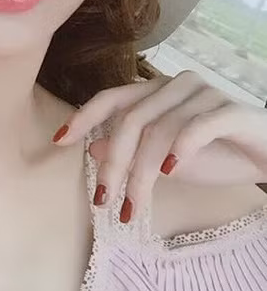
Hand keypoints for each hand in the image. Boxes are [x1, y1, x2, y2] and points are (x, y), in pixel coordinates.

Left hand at [51, 70, 266, 223]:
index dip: (83, 117)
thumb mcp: (163, 158)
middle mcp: (176, 85)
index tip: (59, 141)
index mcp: (156, 91)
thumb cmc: (216, 153)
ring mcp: (205, 93)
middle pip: (131, 120)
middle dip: (114, 163)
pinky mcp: (231, 110)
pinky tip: (170, 172)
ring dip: (142, 172)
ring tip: (135, 205)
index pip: (112, 98)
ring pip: (160, 130)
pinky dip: (180, 149)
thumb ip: (131, 150)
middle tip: (105, 199)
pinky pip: (198, 126)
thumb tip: (91, 149)